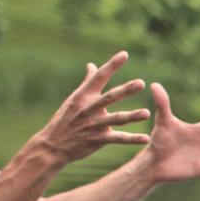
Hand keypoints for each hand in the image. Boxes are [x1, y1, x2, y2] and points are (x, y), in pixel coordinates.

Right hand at [36, 53, 150, 165]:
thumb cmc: (64, 119)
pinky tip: (146, 138)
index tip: (125, 54)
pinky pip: (118, 139)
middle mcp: (89, 108)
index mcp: (83, 96)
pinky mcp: (97, 140)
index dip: (112, 65)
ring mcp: (94, 124)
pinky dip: (132, 139)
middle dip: (125, 90)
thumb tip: (92, 65)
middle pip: (110, 97)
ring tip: (147, 113)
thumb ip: (87, 82)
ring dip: (132, 116)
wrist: (52, 146)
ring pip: (116, 119)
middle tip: (141, 83)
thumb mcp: (74, 99)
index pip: (99, 77)